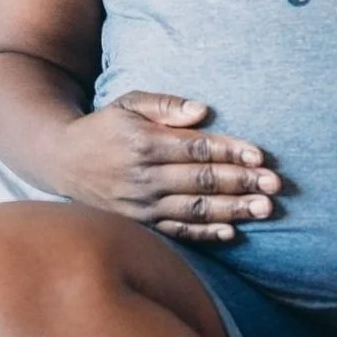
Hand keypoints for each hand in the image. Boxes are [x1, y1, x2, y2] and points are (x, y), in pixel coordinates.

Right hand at [54, 90, 278, 243]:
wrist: (60, 161)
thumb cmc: (104, 127)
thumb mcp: (128, 103)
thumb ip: (165, 105)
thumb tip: (203, 110)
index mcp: (144, 142)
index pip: (196, 149)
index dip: (230, 153)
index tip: (260, 156)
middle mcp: (143, 176)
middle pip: (201, 181)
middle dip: (241, 183)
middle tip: (275, 186)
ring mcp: (141, 205)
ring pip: (195, 209)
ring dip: (233, 210)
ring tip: (264, 210)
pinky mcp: (139, 224)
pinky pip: (177, 231)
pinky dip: (205, 233)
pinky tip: (231, 232)